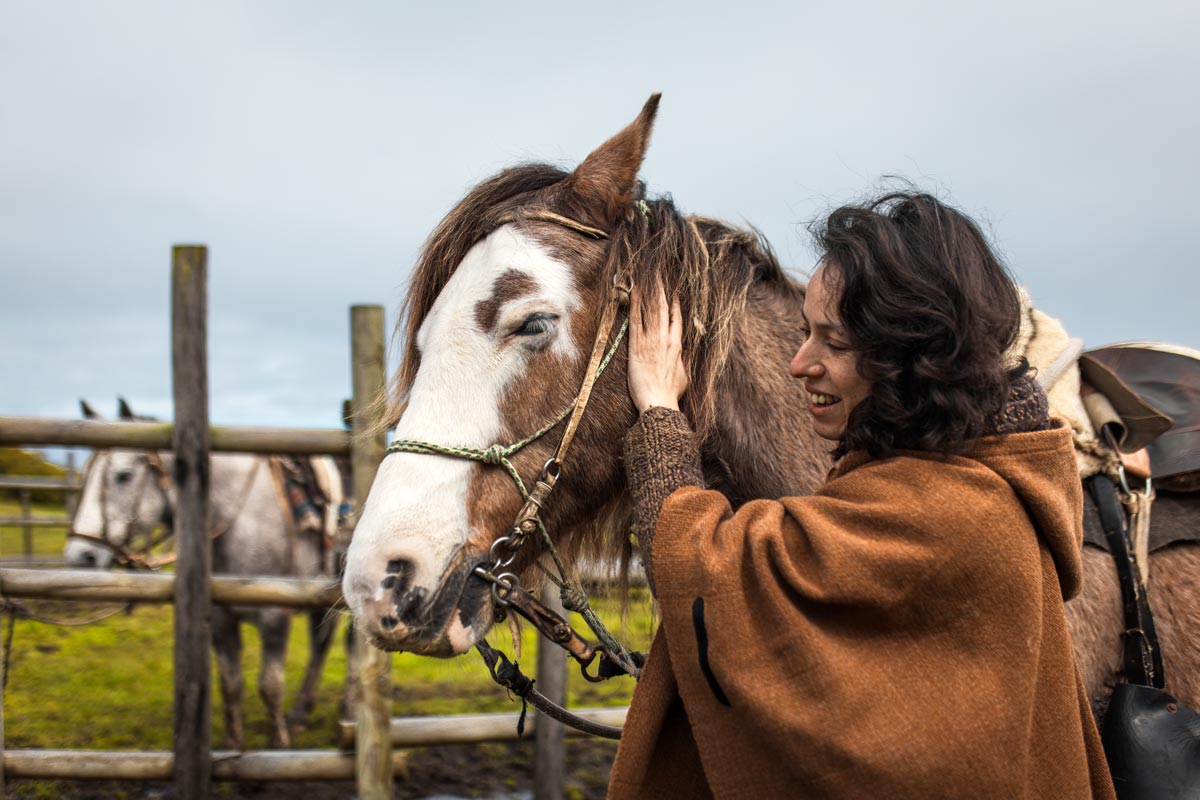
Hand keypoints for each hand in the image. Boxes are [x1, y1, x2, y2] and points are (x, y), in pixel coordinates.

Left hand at [627, 281, 688, 413]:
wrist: (659, 404)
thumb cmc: (670, 394)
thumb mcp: (683, 377)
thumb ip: (681, 362)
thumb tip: (679, 357)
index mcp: (677, 346)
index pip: (677, 319)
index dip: (675, 304)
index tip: (674, 292)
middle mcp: (665, 340)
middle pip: (664, 309)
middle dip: (661, 290)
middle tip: (658, 275)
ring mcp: (651, 342)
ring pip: (651, 311)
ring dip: (648, 292)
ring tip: (645, 277)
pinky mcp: (637, 347)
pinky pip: (636, 321)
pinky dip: (635, 305)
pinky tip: (634, 292)